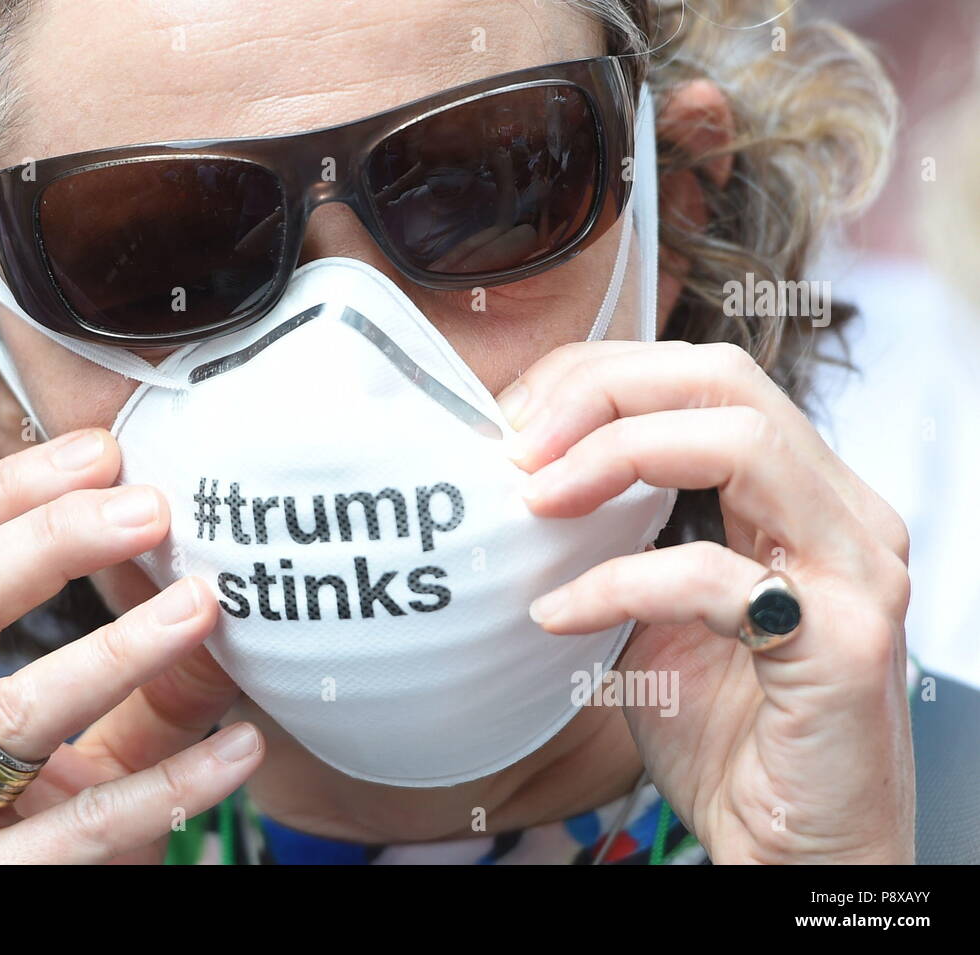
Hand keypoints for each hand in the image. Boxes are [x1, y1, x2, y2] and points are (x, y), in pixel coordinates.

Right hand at [0, 429, 263, 862]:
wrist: (38, 930)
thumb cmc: (58, 829)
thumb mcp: (98, 734)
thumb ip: (148, 667)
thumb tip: (211, 576)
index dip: (10, 492)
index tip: (105, 451)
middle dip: (50, 542)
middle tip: (151, 507)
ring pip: (10, 713)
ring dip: (117, 649)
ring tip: (205, 608)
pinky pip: (83, 825)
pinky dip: (173, 781)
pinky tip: (243, 746)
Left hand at [503, 341, 912, 863]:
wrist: (794, 849)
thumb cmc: (728, 733)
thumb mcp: (658, 611)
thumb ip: (622, 535)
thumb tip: (523, 478)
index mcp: (802, 493)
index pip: (705, 376)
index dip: (601, 377)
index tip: (517, 419)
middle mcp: (843, 514)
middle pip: (724, 379)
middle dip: (602, 391)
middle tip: (516, 443)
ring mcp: (854, 571)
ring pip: (739, 441)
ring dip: (612, 457)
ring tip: (533, 500)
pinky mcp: (840, 643)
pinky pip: (711, 577)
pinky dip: (615, 583)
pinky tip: (555, 615)